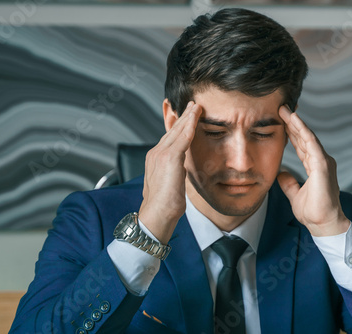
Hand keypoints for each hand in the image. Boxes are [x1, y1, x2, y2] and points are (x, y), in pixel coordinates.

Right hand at [138, 101, 200, 242]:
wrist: (157, 214)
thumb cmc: (164, 206)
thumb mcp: (169, 183)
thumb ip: (173, 171)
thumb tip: (180, 169)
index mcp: (155, 159)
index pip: (169, 138)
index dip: (179, 126)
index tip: (187, 116)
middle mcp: (156, 153)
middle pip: (172, 130)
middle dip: (183, 117)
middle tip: (192, 104)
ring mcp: (161, 154)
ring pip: (177, 131)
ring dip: (188, 117)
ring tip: (196, 106)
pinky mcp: (169, 158)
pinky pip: (182, 138)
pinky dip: (190, 126)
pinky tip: (196, 118)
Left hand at [277, 105, 349, 236]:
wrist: (323, 224)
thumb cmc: (313, 212)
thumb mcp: (295, 194)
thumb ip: (289, 183)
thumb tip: (281, 174)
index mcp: (315, 166)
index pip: (301, 145)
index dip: (291, 132)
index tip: (280, 120)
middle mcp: (320, 161)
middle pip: (304, 137)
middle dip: (292, 122)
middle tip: (281, 108)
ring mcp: (323, 162)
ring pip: (308, 137)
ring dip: (296, 122)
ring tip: (285, 110)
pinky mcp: (323, 165)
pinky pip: (311, 144)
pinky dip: (303, 131)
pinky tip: (295, 120)